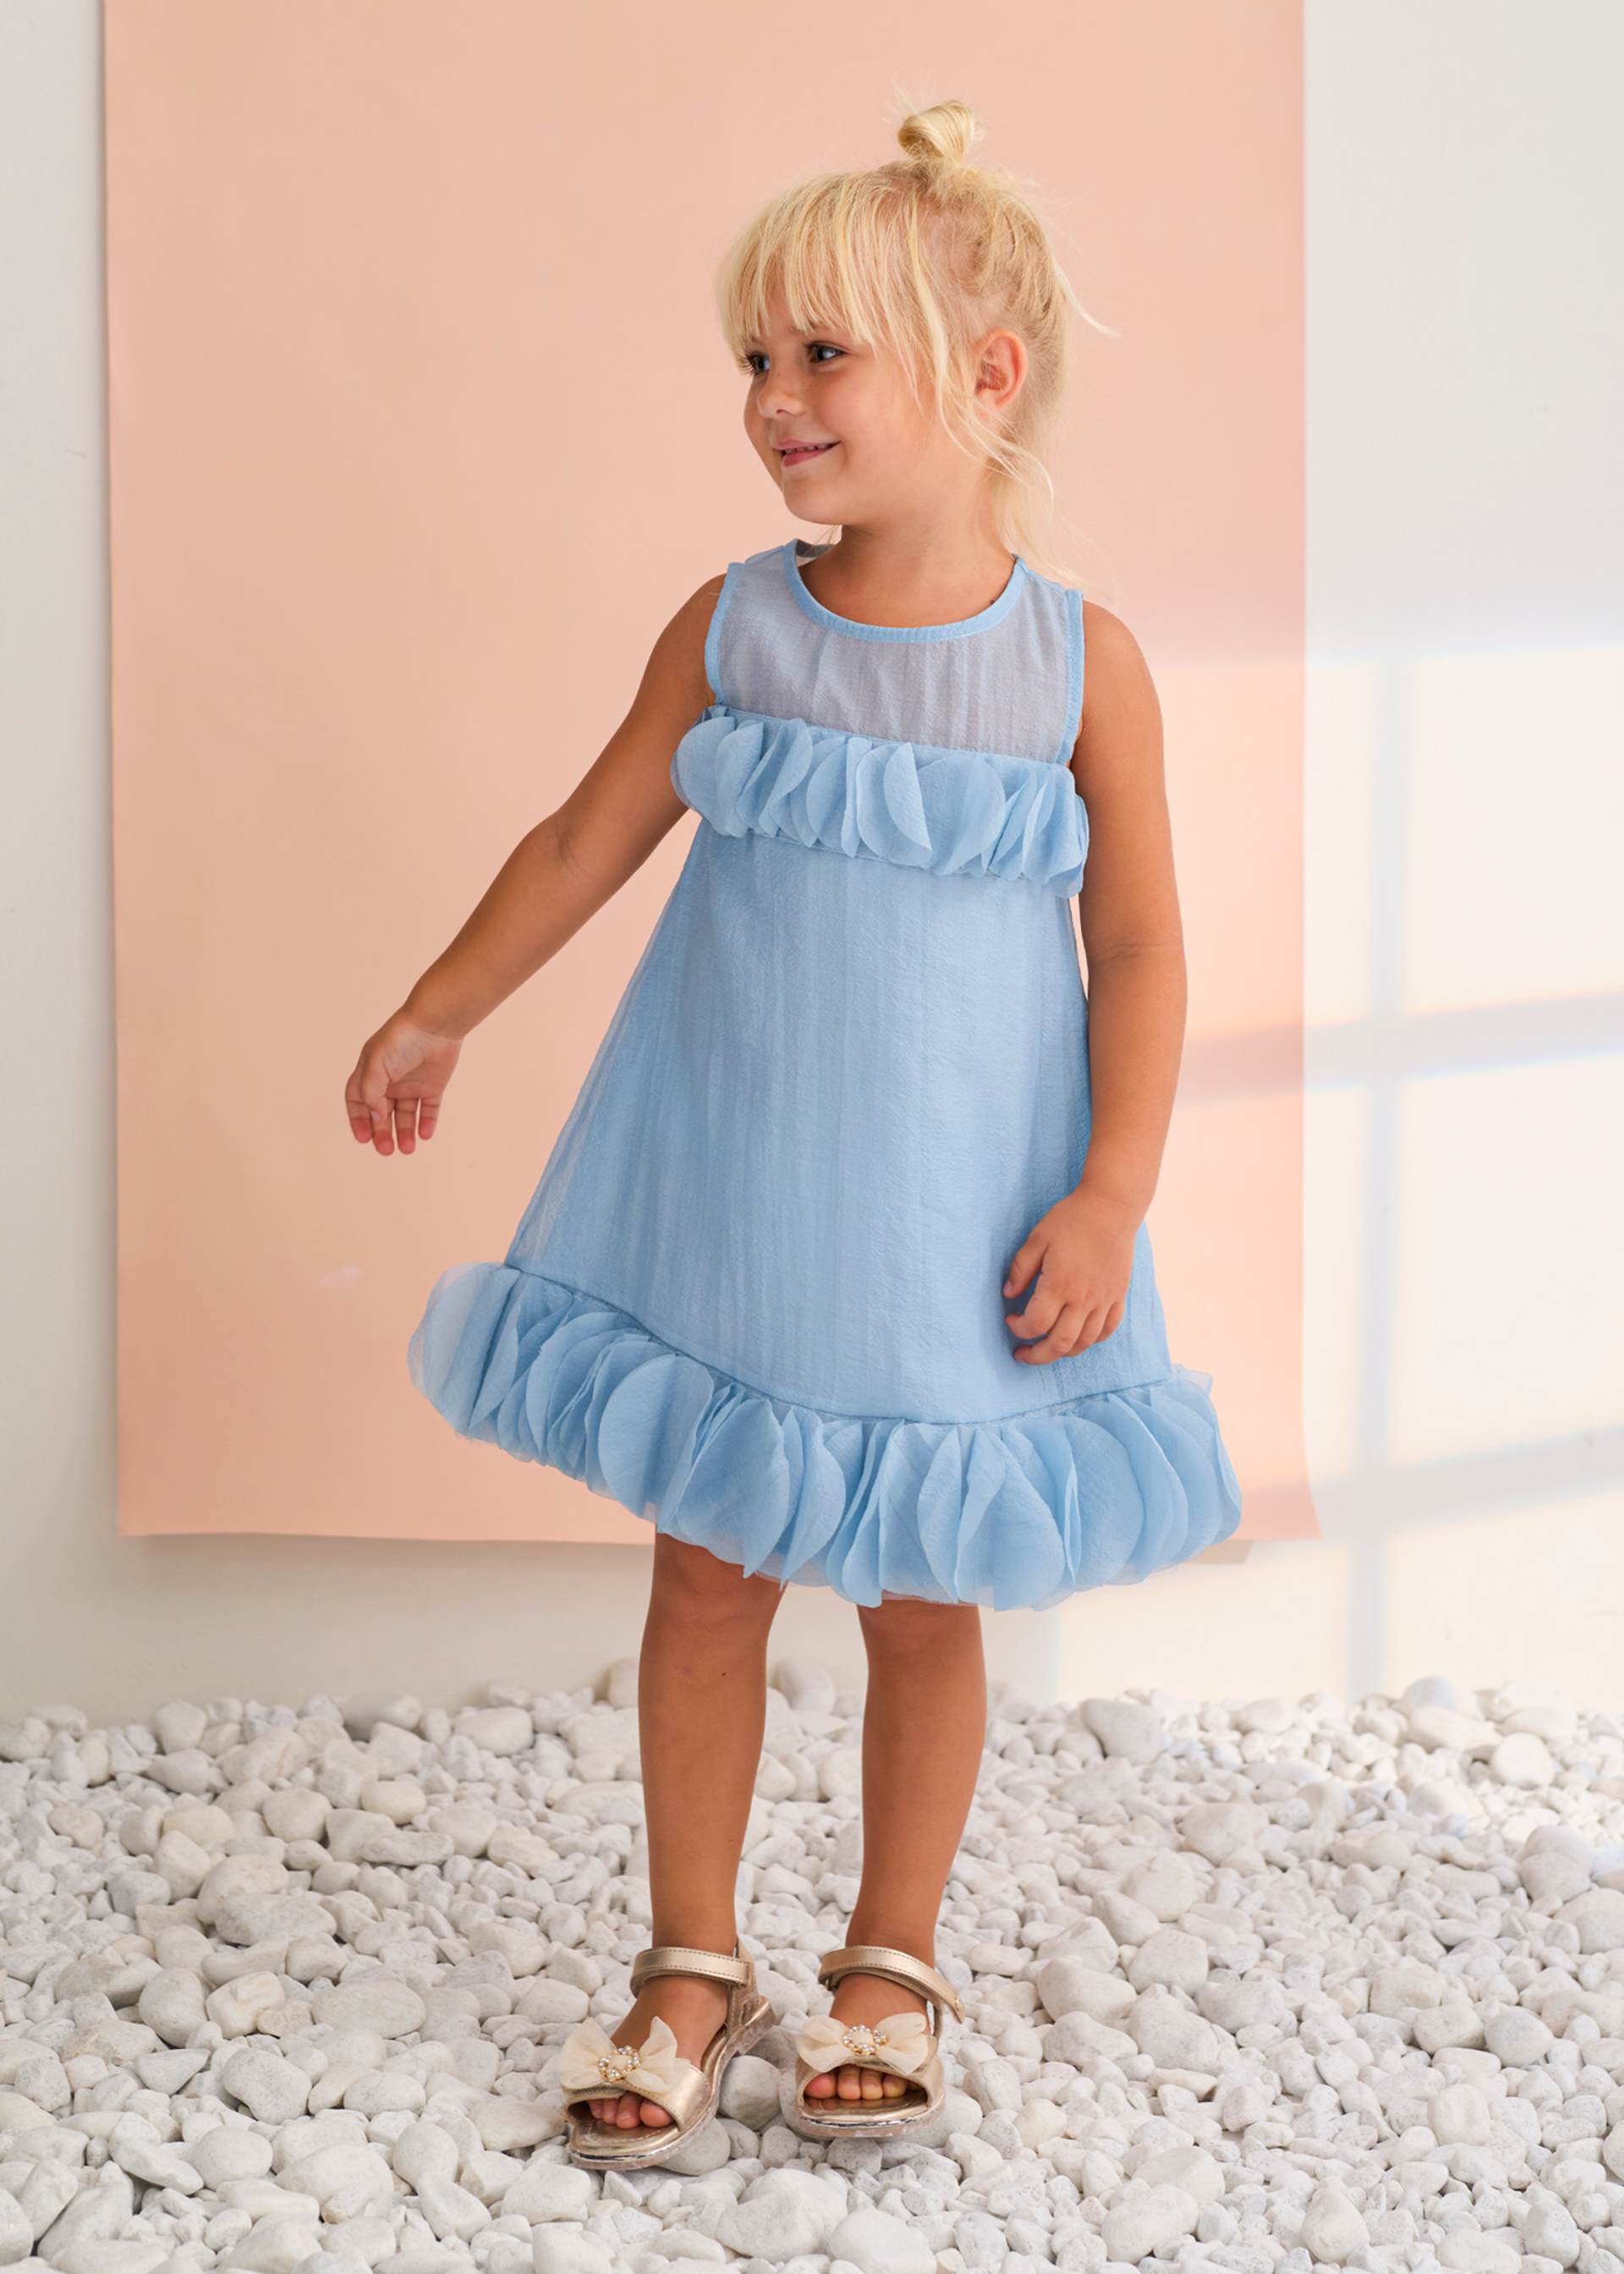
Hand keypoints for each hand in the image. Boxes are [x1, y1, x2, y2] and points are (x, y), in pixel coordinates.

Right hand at [344, 1009, 463, 1156]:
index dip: (358, 1120)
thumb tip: (376, 1116)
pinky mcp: (433, 1086)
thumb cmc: (400, 1040)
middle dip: (381, 1133)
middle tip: (386, 1150)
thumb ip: (370, 1092)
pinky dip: (426, 1123)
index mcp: (370, 1073)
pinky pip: (429, 1109)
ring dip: (404, 1133)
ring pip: (405, 1115)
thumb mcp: (375, 1065)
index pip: (357, 1101)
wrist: (435, 1025)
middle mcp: (390, 1081)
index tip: (363, 1138)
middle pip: (382, 1114)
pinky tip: (424, 1135)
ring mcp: (411, 1084)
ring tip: (407, 1149)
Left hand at [1001, 1187, 1137, 1363]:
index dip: (1018, 1328)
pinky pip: (1107, 1330)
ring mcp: (1104, 1300)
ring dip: (1063, 1352)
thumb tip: (1008, 1294)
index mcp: (1060, 1285)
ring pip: (1084, 1343)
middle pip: (1060, 1344)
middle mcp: (1084, 1299)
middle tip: (1022, 1353)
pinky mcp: (1118, 1296)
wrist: (1112, 1207)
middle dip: (1037, 1355)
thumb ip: (1021, 1269)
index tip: (1010, 1318)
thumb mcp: (1038, 1239)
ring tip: (1048, 1348)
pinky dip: (1090, 1340)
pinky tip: (1077, 1336)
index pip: (1036, 1324)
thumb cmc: (1072, 1219)